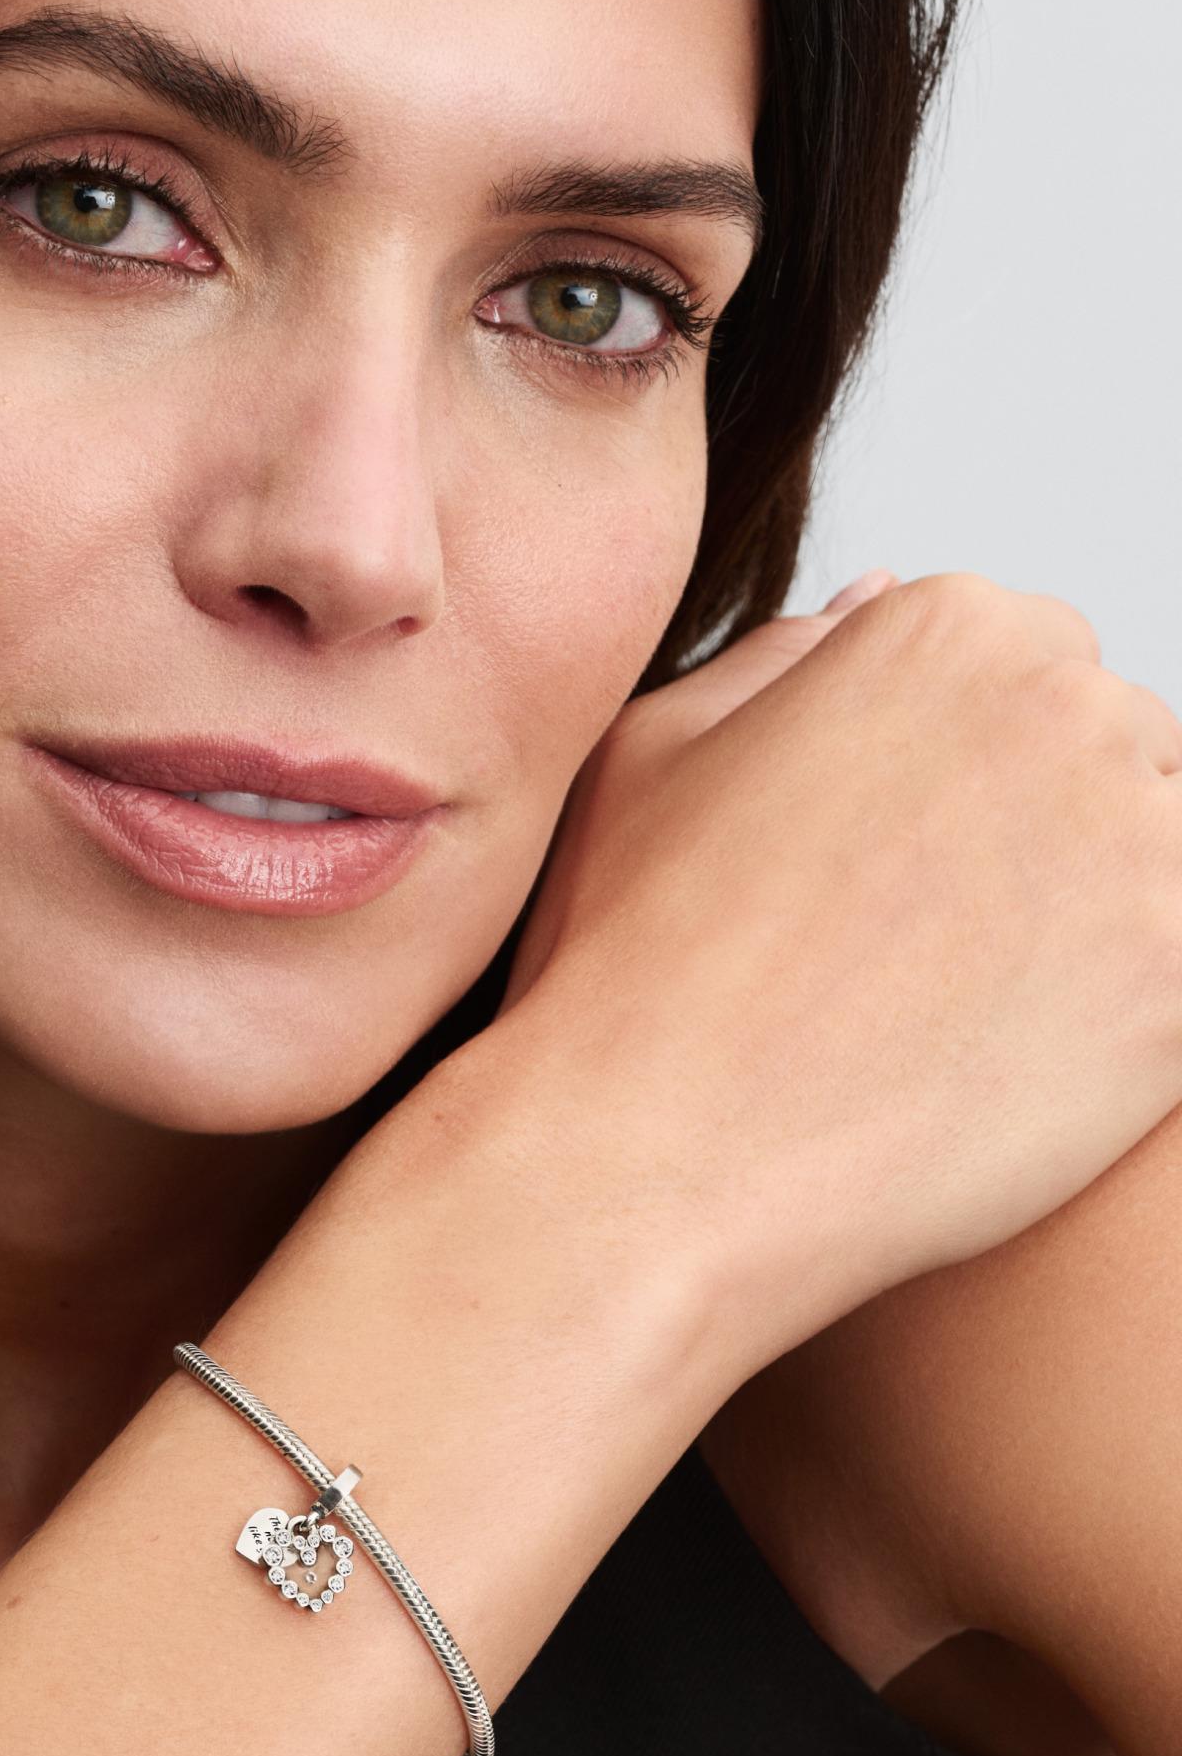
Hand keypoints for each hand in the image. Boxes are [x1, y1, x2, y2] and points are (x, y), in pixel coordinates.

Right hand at [466, 568, 1181, 1361]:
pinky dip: (1117, 1017)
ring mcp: (1141, 842)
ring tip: (953, 1010)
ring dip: (1090, 922)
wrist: (653, 1156)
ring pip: (1159, 859)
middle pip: (1114, 749)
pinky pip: (1177, 972)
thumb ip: (778, 656)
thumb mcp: (652, 756)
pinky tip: (1002, 1064)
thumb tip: (875, 598)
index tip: (885, 864)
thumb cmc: (629, 963)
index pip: (1027, 665)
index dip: (955, 773)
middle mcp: (1064, 704)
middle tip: (914, 947)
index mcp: (942, 626)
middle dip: (1037, 834)